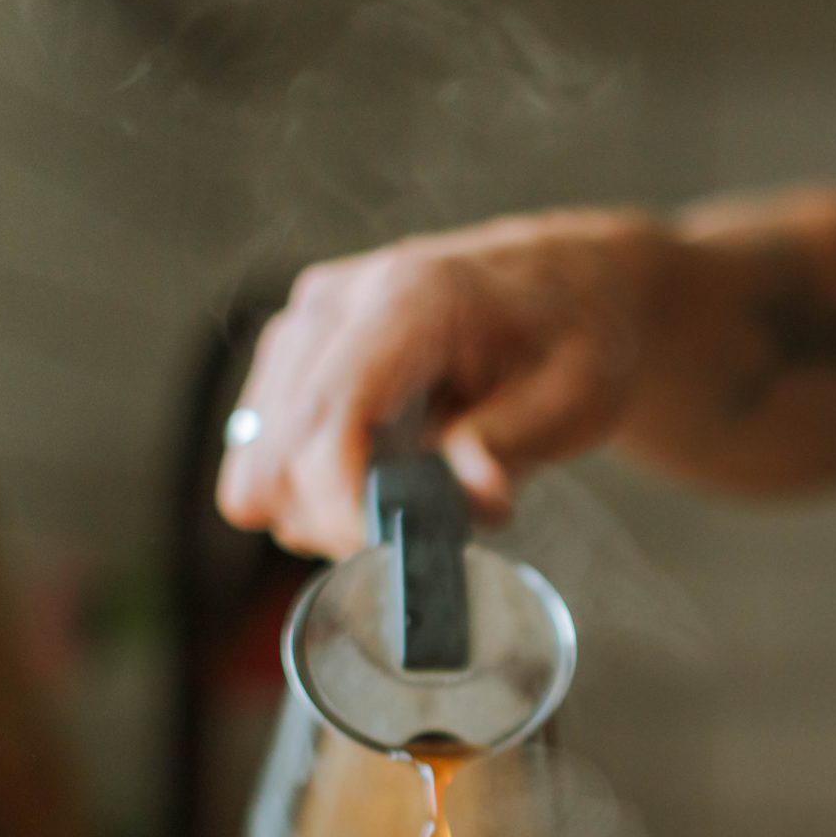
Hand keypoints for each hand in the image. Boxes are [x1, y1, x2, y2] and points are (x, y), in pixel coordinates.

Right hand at [217, 209, 675, 556]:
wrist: (568, 285)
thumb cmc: (577, 335)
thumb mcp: (575, 395)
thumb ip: (512, 444)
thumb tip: (470, 495)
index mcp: (410, 299)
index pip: (333, 415)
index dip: (341, 503)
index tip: (386, 552)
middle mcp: (337, 301)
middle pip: (278, 446)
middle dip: (332, 519)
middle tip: (412, 541)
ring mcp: (305, 323)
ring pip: (258, 454)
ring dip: (318, 508)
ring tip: (410, 502)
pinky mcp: (294, 351)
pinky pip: (265, 446)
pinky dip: (311, 486)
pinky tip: (381, 480)